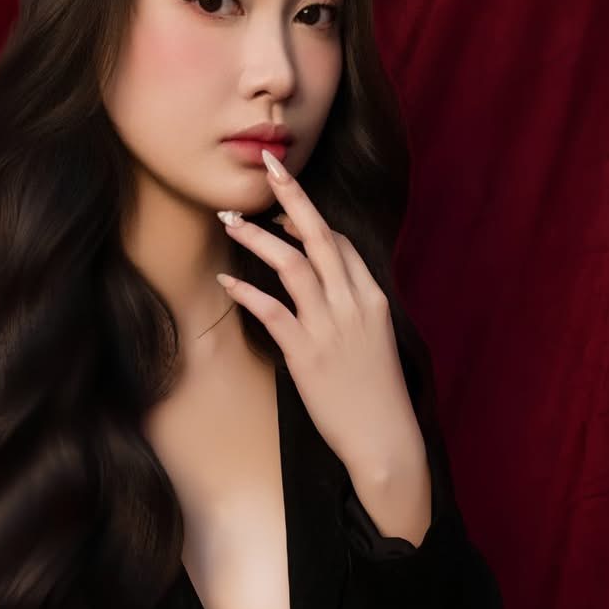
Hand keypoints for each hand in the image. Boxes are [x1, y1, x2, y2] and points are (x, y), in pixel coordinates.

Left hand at [214, 148, 427, 480]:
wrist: (384, 439)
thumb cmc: (376, 395)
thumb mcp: (374, 342)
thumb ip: (354, 310)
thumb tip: (329, 292)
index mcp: (372, 298)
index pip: (339, 242)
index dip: (308, 220)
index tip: (280, 210)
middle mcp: (353, 304)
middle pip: (319, 236)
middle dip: (292, 196)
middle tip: (266, 168)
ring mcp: (330, 328)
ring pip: (292, 265)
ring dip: (257, 238)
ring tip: (229, 221)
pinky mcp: (307, 355)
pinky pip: (272, 311)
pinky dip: (246, 292)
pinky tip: (225, 281)